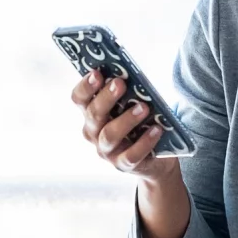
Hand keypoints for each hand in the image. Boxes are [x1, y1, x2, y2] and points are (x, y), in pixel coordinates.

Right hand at [70, 71, 190, 237]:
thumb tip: (130, 74)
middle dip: (106, 97)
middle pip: (93, 114)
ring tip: (143, 107)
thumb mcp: (132, 105)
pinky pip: (131, 155)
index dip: (86, 86)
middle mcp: (94, 132)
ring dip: (126, 120)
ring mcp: (106, 151)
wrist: (155, 158)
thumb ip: (128, 92)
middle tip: (121, 83)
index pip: (79, 99)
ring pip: (109, 135)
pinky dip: (144, 142)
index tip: (97, 72)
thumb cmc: (141, 123)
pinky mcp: (123, 165)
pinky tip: (157, 129)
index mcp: (92, 113)